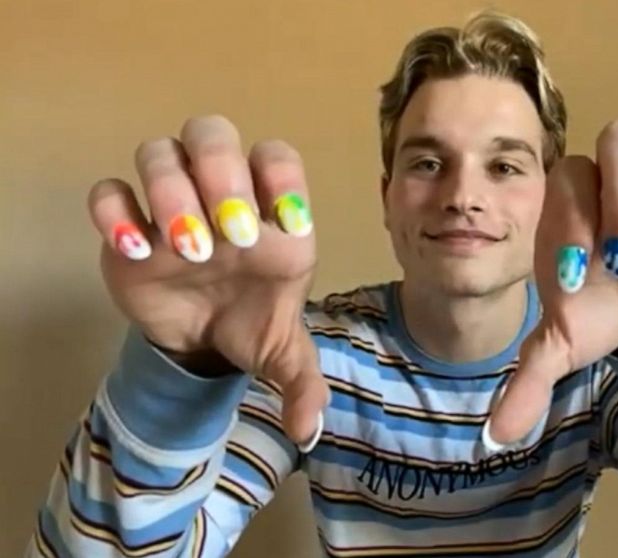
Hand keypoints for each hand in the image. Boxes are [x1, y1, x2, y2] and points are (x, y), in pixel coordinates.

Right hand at [87, 115, 326, 443]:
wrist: (202, 339)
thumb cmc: (251, 325)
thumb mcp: (283, 354)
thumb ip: (302, 384)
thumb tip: (306, 432)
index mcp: (272, 211)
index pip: (277, 157)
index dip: (283, 178)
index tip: (290, 225)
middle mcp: (221, 193)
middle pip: (213, 135)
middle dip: (223, 173)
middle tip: (235, 235)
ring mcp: (171, 203)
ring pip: (160, 153)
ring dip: (173, 191)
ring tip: (190, 249)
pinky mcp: (126, 224)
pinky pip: (108, 191)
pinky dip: (114, 212)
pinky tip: (135, 251)